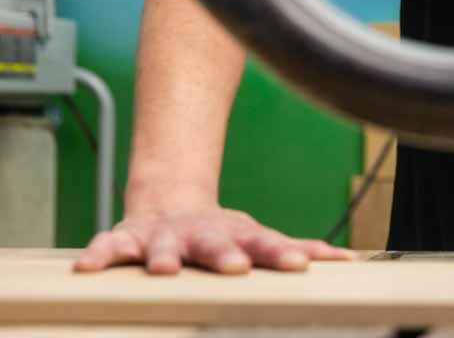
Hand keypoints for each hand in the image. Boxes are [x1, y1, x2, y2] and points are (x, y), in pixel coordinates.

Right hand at [73, 201, 355, 274]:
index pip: (267, 245)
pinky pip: (110, 246)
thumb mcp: (260, 237)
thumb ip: (299, 249)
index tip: (301, 265)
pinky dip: (99, 253)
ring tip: (162, 268)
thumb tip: (350, 261)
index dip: (283, 254)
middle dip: (225, 255)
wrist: (172, 201)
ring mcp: (164, 234)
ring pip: (163, 245)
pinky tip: (87, 266)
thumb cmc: (223, 233)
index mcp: (238, 236)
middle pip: (217, 243)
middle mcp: (202, 233)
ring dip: (163, 255)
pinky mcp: (128, 238)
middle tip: (236, 267)